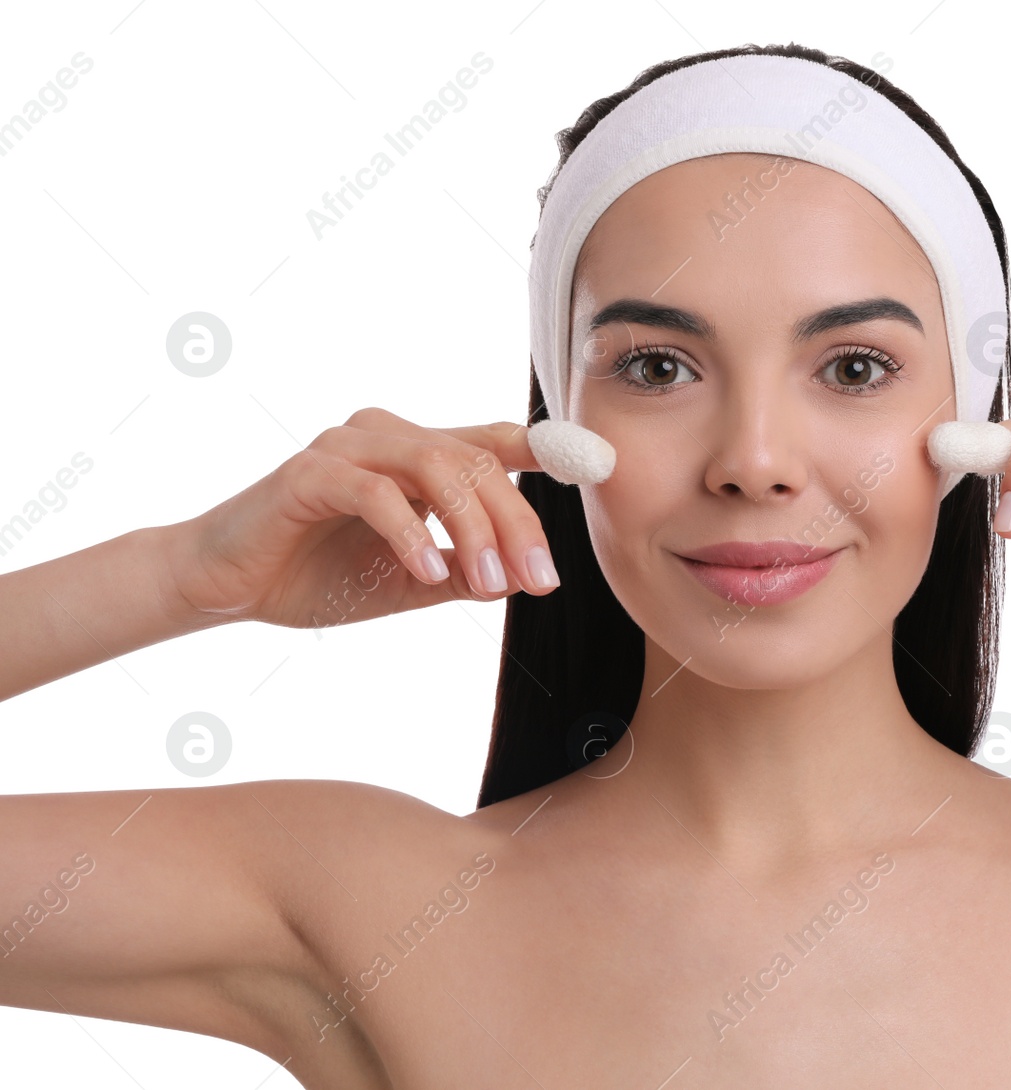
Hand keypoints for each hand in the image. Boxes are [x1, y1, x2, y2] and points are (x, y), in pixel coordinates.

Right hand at [165, 407, 559, 628]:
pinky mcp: (308, 472)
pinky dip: (411, 533)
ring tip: (493, 582)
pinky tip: (429, 572)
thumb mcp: (412, 582)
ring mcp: (347, 447)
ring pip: (436, 466)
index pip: (494, 442)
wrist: (228, 587)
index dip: (548, 450)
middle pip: (476, 460)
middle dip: (518, 522)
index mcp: (417, 454)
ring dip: (474, 528)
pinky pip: (376, 492)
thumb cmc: (319, 574)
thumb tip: (521, 578)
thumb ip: (465, 574)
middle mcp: (387, 436)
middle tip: (540, 579)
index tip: (600, 469)